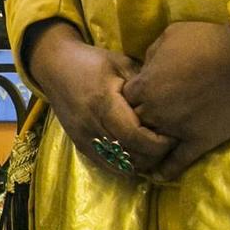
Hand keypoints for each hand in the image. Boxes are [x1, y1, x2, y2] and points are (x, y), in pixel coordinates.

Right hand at [27, 22, 174, 178]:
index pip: (135, 136)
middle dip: (154, 156)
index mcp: (103, 102)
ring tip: (155, 150)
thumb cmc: (93, 62)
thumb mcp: (121, 64)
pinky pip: (107, 166)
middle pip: (129, 155)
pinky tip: (137, 154)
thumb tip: (171, 103)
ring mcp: (83, 137)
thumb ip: (144, 85)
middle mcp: (91, 124)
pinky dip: (126, 166)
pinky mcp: (80, 145)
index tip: (174, 135)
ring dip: (141, 163)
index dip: (158, 143)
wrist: (55, 66)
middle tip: (170, 145)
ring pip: (119, 165)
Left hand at [122, 20, 229, 182]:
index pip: (122, 99)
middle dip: (133, 123)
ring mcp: (177, 129)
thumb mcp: (170, 36)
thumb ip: (151, 54)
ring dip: (145, 148)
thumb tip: (146, 66)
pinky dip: (166, 171)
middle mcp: (156, 111)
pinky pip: (177, 162)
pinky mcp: (199, 141)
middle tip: (138, 124)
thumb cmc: (208, 42)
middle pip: (133, 124)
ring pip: (151, 145)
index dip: (127, 98)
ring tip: (140, 154)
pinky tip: (156, 177)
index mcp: (146, 85)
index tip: (136, 98)